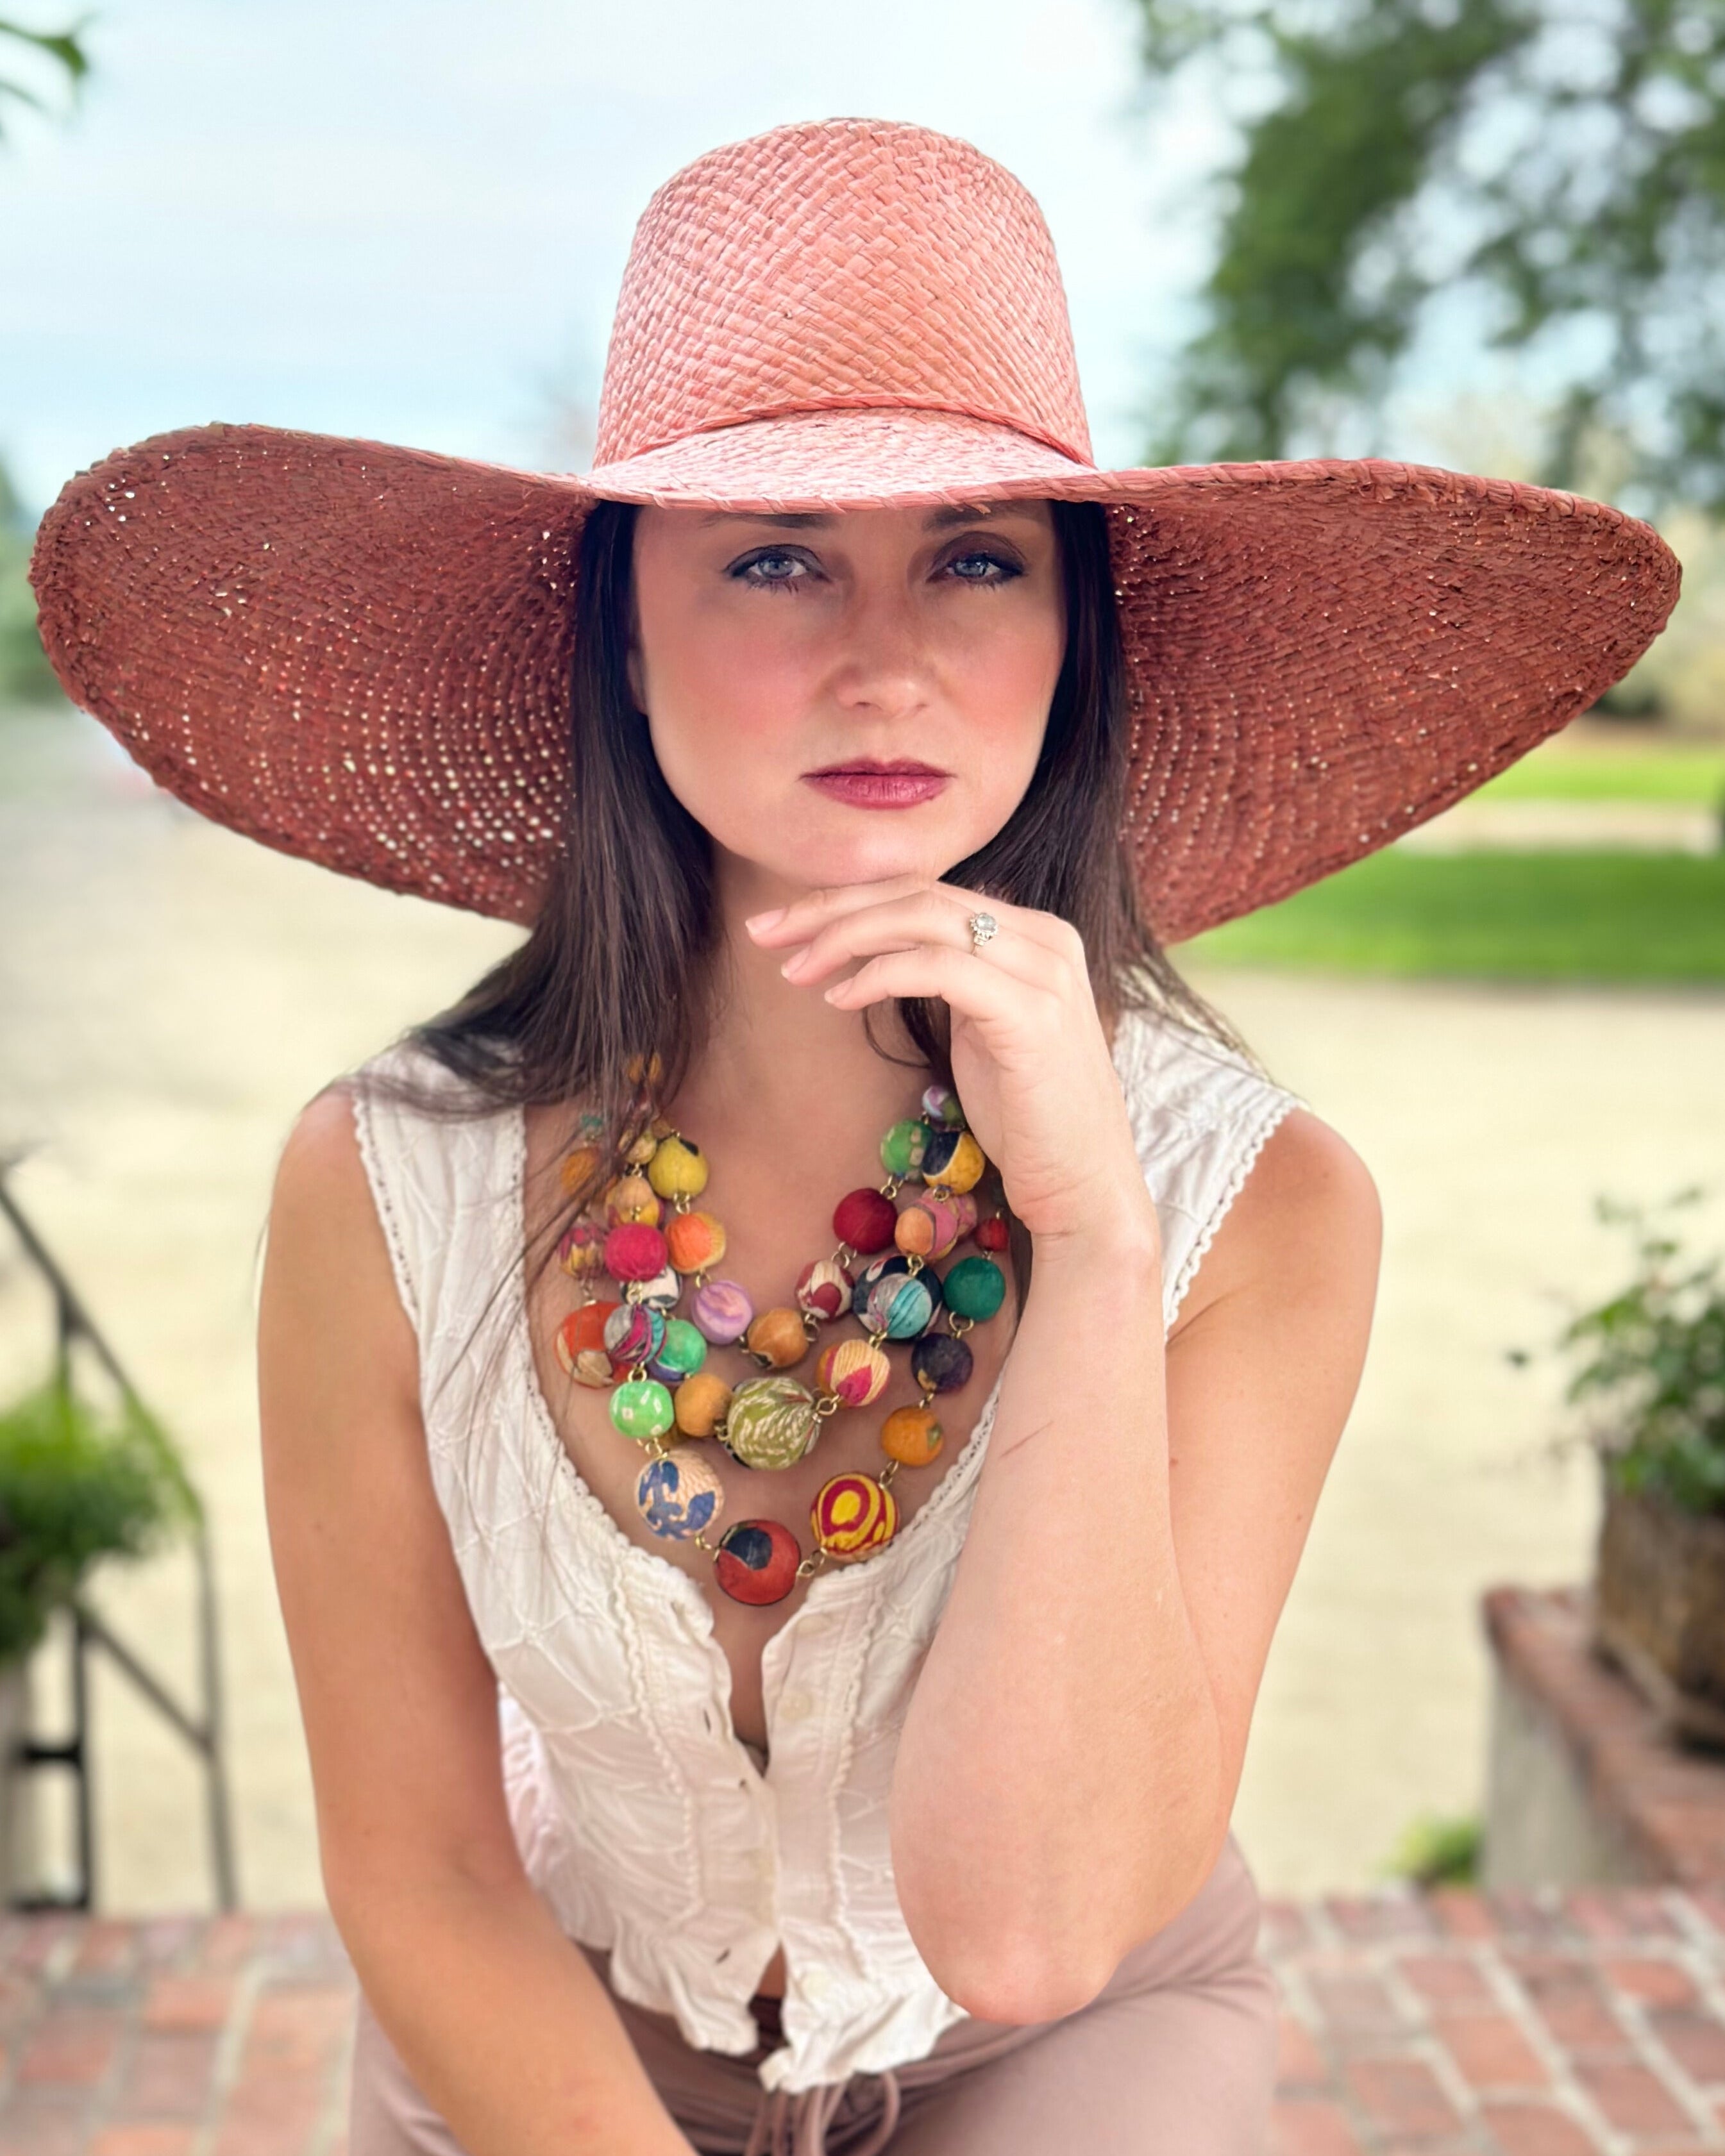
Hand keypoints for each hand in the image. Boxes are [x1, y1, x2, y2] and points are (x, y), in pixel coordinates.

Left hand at [746, 875, 1160, 1250]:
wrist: (1083, 1186)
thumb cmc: (1026, 1117)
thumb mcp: (982, 1027)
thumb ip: (951, 977)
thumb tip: (883, 949)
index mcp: (1034, 934)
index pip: (927, 890)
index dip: (849, 899)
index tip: (783, 925)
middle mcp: (1045, 938)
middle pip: (918, 893)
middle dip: (831, 908)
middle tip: (764, 933)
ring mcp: (1045, 972)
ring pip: (923, 919)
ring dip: (844, 937)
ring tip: (794, 969)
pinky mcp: (1032, 1013)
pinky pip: (940, 968)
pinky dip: (880, 974)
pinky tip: (838, 997)